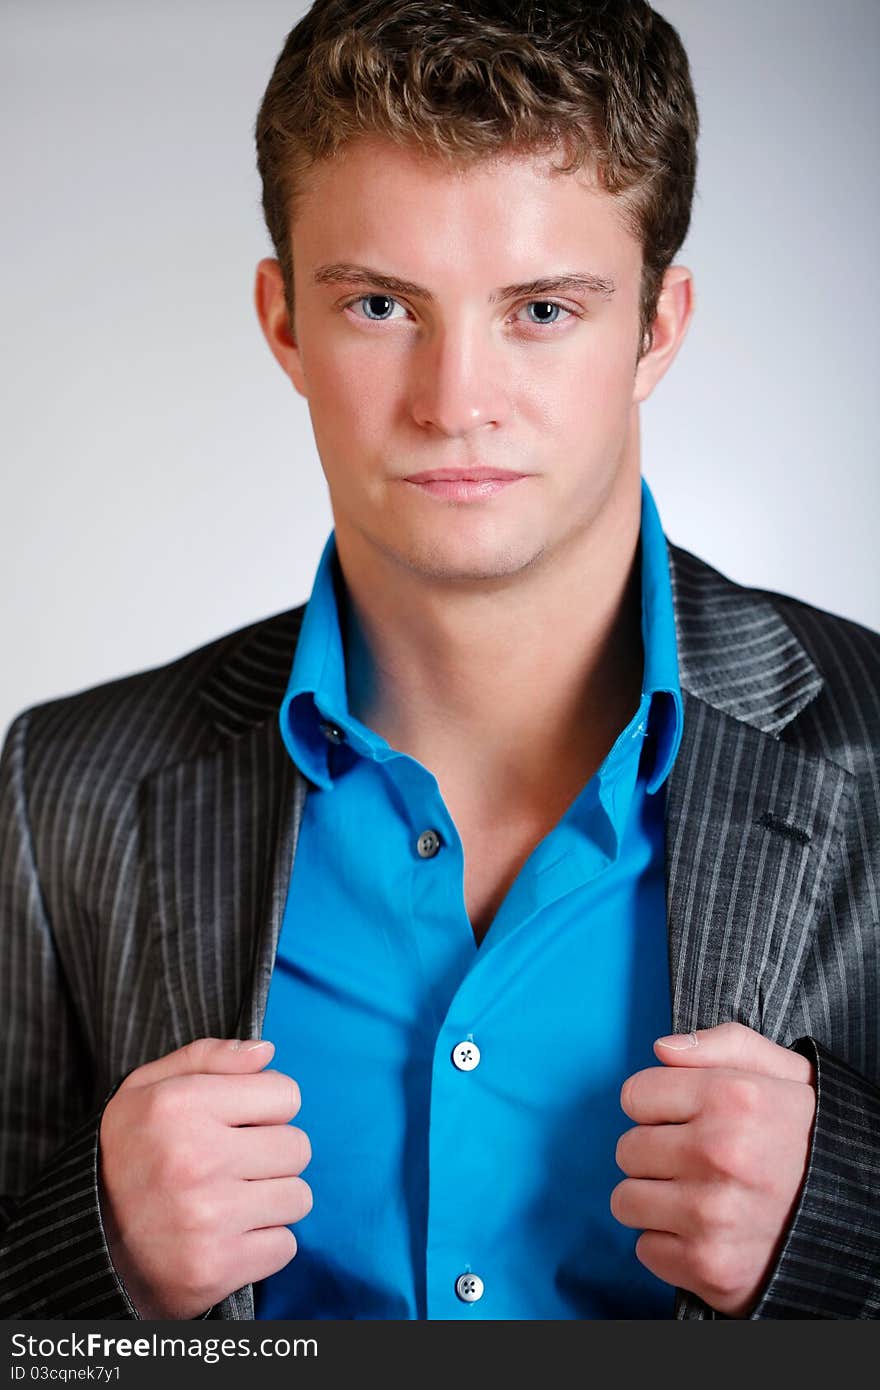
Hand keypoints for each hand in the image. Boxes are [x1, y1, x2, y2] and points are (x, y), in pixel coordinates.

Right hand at [98, 1037, 311, 1319]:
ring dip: (272, 1200)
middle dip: (273, 1155)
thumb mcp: (146, 1089)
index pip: (286, 1094)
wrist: (87, 1247)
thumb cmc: (127, 1156)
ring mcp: (208, 1216)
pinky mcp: (217, 1267)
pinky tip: (230, 1236)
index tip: (242, 1123)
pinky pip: (285, 1245)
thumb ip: (208, 1057)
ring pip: (298, 1197)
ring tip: (233, 1200)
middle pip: (298, 1147)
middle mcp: (196, 1158)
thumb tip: (267, 1051)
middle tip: (236, 1166)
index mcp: (180, 1104)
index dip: (268, 1108)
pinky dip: (264, 1243)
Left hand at [610, 1021, 815, 1316]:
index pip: (635, 1095)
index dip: (659, 1105)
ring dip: (655, 1200)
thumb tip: (662, 1048)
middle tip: (698, 1161)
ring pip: (626, 1200)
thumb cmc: (812, 1140)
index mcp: (732, 1097)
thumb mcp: (786, 1073)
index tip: (686, 1118)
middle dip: (656, 1152)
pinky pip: (646, 1249)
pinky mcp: (709, 1266)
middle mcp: (720, 1154)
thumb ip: (724, 1044)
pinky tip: (706, 1232)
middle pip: (627, 1149)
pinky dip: (670, 1244)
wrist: (862, 1217)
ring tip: (698, 1195)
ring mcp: (713, 1215)